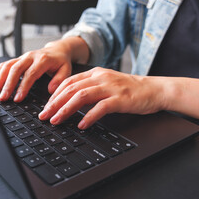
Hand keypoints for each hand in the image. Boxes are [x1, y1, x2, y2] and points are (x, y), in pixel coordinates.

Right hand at [0, 41, 72, 101]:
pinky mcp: (18, 59)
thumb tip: (51, 90)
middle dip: (7, 84)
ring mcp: (23, 57)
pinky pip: (5, 64)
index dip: (23, 87)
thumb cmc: (60, 62)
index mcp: (43, 60)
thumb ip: (59, 80)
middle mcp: (30, 57)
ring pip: (8, 66)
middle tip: (2, 97)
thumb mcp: (66, 70)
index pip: (30, 74)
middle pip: (15, 69)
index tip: (17, 98)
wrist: (57, 49)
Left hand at [38, 67, 165, 128]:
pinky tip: (81, 125)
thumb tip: (68, 103)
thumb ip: (88, 89)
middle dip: (54, 104)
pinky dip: (89, 116)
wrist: (154, 89)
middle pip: (70, 89)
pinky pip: (101, 107)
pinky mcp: (120, 98)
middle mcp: (100, 78)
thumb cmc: (128, 90)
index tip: (46, 107)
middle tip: (44, 116)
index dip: (54, 95)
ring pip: (81, 96)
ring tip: (56, 120)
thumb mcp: (105, 84)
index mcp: (94, 73)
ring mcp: (110, 87)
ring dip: (66, 109)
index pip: (68, 82)